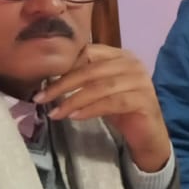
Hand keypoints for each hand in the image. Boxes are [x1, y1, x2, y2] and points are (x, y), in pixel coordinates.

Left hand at [36, 45, 170, 172]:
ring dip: (74, 100)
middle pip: (92, 70)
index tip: (43, 81)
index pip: (89, 52)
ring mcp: (141, 82)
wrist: (148, 135)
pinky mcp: (144, 101)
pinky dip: (91, 109)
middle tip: (41, 98)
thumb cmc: (122, 111)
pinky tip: (76, 117)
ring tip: (55, 113)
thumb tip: (49, 77)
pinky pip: (112, 103)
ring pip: (101, 87)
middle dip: (63, 84)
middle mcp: (133, 64)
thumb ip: (84, 79)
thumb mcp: (101, 90)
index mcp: (121, 56)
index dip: (65, 66)